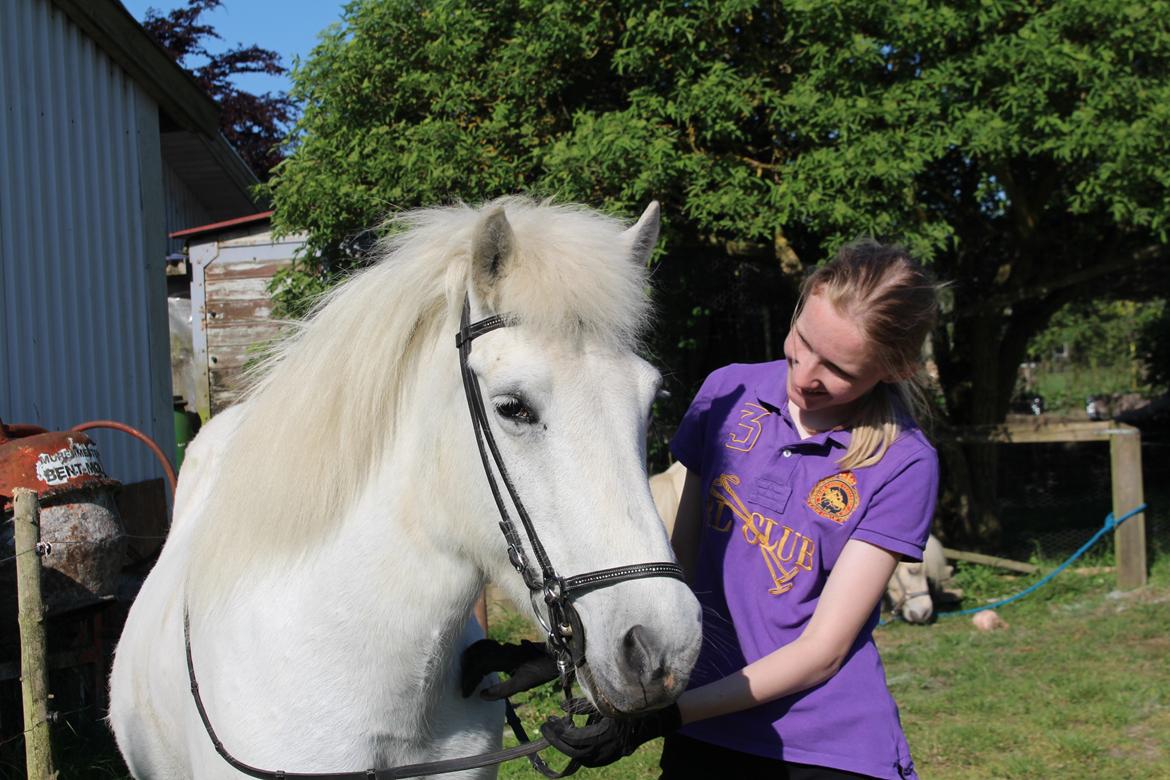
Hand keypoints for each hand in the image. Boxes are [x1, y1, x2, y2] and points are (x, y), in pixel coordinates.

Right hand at [460, 639, 558, 698]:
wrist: (557, 655)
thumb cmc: (542, 670)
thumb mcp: (522, 684)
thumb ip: (501, 690)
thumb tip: (481, 695)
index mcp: (503, 657)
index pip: (478, 666)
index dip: (469, 680)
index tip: (465, 694)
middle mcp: (501, 648)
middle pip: (475, 656)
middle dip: (466, 671)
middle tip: (464, 687)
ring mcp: (503, 646)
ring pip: (479, 649)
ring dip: (469, 662)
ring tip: (466, 677)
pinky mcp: (506, 647)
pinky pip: (485, 648)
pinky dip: (476, 656)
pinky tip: (477, 667)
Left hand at [540, 703, 681, 767]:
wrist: (662, 714)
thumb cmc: (636, 701)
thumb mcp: (610, 700)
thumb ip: (585, 706)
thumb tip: (562, 707)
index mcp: (609, 731)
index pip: (577, 739)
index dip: (559, 733)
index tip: (549, 722)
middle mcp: (612, 746)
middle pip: (578, 752)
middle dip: (559, 742)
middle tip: (547, 729)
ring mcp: (616, 753)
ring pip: (587, 760)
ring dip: (570, 750)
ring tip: (559, 736)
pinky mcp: (619, 754)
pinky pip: (597, 761)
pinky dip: (584, 757)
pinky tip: (577, 747)